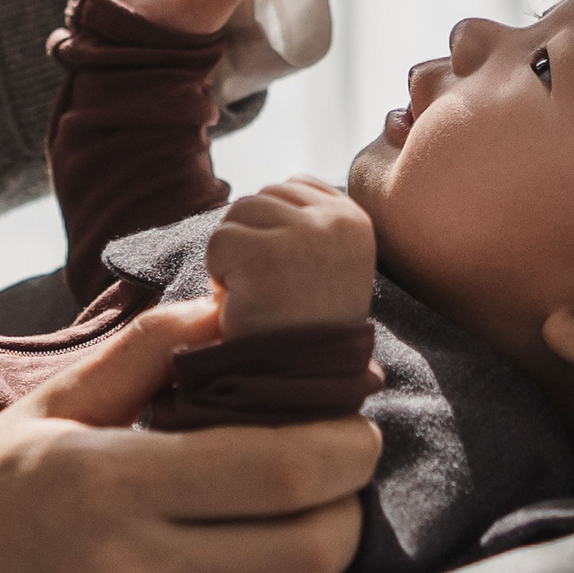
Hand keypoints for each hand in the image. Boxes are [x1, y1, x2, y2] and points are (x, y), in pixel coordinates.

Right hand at [0, 297, 378, 572]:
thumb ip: (145, 354)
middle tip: (344, 501)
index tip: (360, 438)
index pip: (275, 469)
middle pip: (295, 559)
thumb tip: (232, 306)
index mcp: (106, 482)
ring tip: (313, 572)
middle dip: (345, 524)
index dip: (344, 453)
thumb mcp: (51, 407)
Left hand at [207, 177, 376, 340]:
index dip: (273, 230)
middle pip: (259, 199)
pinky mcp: (264, 260)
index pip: (291, 187)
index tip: (287, 274)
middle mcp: (334, 222)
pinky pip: (218, 245)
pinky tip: (244, 306)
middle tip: (270, 292)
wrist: (300, 385)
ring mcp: (301, 238)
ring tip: (259, 298)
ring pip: (235, 217)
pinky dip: (220, 277)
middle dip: (250, 243)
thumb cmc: (306, 331)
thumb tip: (269, 192)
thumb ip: (310, 225)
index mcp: (355, 221)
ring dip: (232, 260)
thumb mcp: (329, 267)